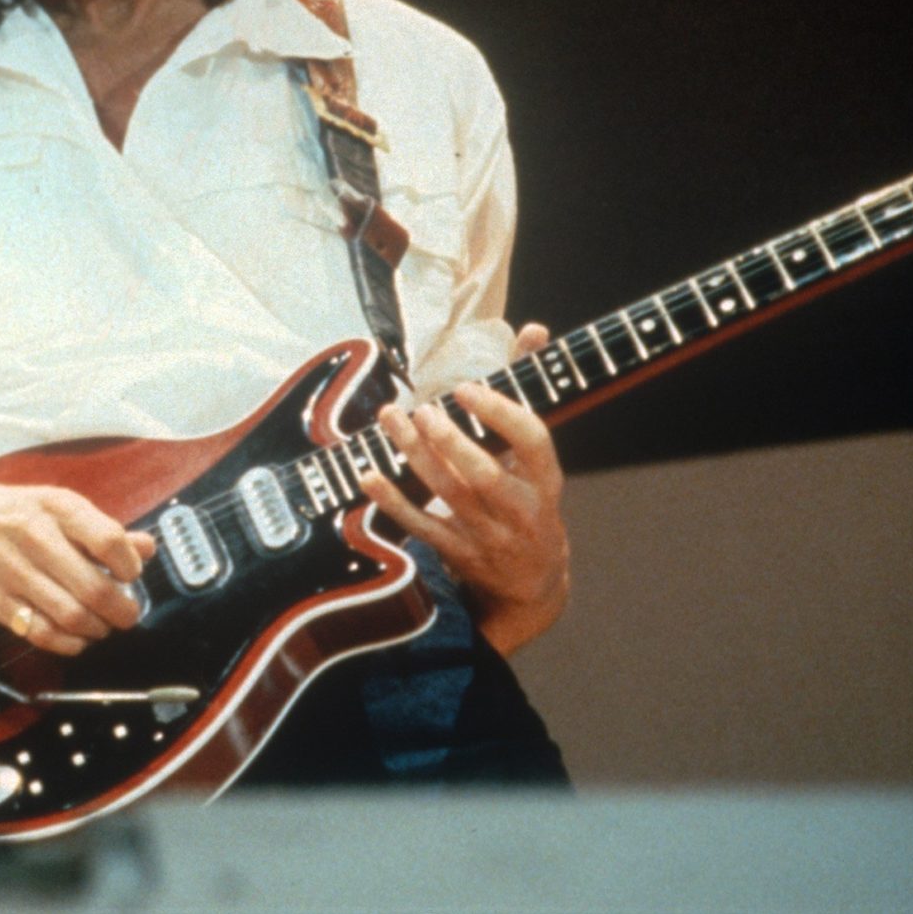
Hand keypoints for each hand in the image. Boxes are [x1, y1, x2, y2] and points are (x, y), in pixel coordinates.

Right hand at [0, 476, 157, 656]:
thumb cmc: (1, 512)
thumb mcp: (50, 505)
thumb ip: (100, 529)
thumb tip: (146, 548)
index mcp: (55, 507)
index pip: (110, 540)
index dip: (130, 567)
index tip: (130, 576)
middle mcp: (34, 536)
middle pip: (95, 588)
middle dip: (121, 611)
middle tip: (125, 614)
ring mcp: (13, 571)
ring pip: (72, 616)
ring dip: (96, 630)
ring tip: (99, 626)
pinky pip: (42, 633)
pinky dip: (67, 643)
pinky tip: (73, 638)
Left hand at [362, 322, 570, 651]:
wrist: (533, 585)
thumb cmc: (529, 500)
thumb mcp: (536, 456)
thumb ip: (529, 389)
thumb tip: (533, 328)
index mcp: (546, 481)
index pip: (534, 443)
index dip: (500, 413)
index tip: (465, 388)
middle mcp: (520, 510)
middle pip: (485, 476)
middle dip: (451, 442)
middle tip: (422, 409)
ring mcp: (488, 535)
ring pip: (449, 495)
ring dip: (415, 456)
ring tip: (390, 418)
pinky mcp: (457, 553)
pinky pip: (421, 526)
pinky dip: (391, 501)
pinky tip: (367, 474)